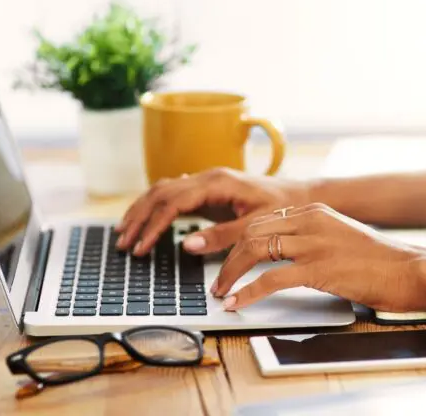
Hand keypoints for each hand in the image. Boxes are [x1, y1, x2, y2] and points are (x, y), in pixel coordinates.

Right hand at [116, 168, 311, 255]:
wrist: (301, 196)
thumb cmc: (284, 208)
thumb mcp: (256, 226)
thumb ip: (223, 236)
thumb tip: (188, 245)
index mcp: (217, 182)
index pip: (172, 202)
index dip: (153, 226)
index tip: (141, 247)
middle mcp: (207, 177)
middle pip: (160, 193)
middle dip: (139, 218)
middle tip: (123, 243)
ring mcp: (206, 181)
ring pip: (162, 190)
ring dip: (141, 210)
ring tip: (125, 233)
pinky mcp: (208, 190)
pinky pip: (173, 194)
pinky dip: (155, 207)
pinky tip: (145, 219)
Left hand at [212, 203, 423, 311]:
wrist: (409, 270)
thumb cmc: (378, 260)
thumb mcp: (339, 236)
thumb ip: (310, 238)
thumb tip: (280, 255)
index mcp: (313, 211)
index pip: (261, 220)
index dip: (237, 241)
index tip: (226, 259)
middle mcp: (310, 221)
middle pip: (252, 232)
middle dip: (228, 258)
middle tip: (218, 280)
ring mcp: (314, 243)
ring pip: (255, 250)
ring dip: (231, 273)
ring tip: (221, 292)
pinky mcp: (319, 268)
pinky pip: (270, 279)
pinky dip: (248, 292)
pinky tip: (237, 303)